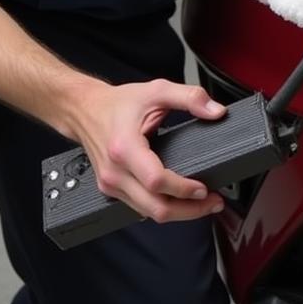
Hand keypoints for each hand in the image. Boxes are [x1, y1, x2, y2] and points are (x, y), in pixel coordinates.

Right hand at [68, 77, 227, 222]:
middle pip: (154, 207)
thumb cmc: (119, 103)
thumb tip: (216, 111)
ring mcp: (111, 185)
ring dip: (178, 213)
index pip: (155, 181)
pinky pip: (140, 207)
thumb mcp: (158, 90)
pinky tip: (179, 200)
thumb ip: (190, 98)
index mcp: (125, 148)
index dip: (182, 189)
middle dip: (188, 210)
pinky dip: (162, 207)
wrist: (86, 110)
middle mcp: (115, 172)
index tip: (204, 188)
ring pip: (148, 213)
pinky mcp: (111, 190)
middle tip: (214, 202)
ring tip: (203, 203)